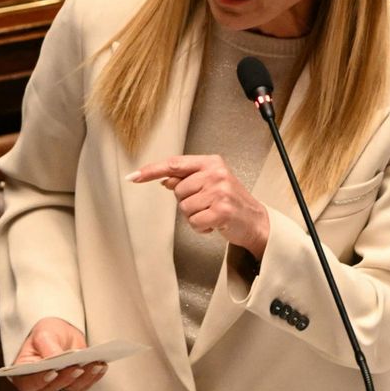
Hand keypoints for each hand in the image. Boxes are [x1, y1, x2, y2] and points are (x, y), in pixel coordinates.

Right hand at [10, 317, 106, 390]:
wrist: (61, 335)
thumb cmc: (47, 334)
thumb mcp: (44, 334)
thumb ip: (47, 347)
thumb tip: (55, 359)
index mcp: (24, 373)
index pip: (28, 384)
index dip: (40, 381)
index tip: (53, 372)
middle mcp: (39, 386)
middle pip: (52, 390)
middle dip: (67, 378)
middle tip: (78, 367)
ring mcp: (56, 390)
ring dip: (84, 379)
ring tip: (94, 365)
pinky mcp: (72, 388)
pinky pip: (83, 388)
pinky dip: (93, 378)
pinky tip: (100, 366)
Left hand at [132, 155, 269, 256]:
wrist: (255, 221)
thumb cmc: (231, 202)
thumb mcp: (211, 183)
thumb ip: (187, 179)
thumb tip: (164, 178)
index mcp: (211, 162)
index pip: (174, 164)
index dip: (152, 170)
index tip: (134, 176)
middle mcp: (216, 173)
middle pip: (178, 190)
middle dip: (187, 202)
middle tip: (206, 204)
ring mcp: (219, 192)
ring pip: (184, 208)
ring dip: (194, 217)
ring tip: (211, 214)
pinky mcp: (221, 210)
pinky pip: (194, 222)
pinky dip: (201, 228)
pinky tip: (214, 224)